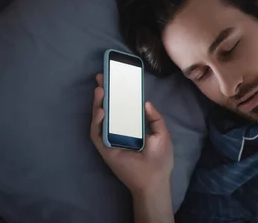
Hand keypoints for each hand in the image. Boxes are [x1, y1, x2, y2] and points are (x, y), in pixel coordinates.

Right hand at [90, 73, 173, 195]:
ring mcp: (109, 140)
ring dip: (97, 104)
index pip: (120, 107)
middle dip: (103, 94)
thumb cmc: (160, 159)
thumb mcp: (161, 133)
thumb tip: (145, 102)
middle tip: (101, 77)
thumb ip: (154, 117)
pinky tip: (101, 110)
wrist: (154, 180)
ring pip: (99, 119)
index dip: (116, 93)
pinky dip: (96, 122)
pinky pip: (96, 134)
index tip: (114, 78)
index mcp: (130, 127)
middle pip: (107, 110)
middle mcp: (117, 131)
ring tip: (100, 90)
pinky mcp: (104, 149)